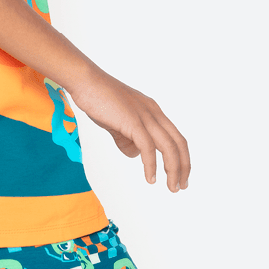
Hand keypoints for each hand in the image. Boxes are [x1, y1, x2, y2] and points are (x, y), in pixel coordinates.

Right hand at [69, 68, 189, 191]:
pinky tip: (150, 178)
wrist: (85, 81)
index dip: (181, 157)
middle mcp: (154, 113)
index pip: (176, 137)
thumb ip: (127, 138)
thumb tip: (135, 154)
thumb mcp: (117, 121)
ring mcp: (145, 116)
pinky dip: (151, 165)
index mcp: (153, 111)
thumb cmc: (97, 98)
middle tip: (180, 186)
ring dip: (173, 170)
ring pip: (168, 147)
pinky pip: (147, 147)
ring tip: (171, 187)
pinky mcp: (133, 121)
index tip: (180, 175)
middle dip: (183, 167)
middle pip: (179, 143)